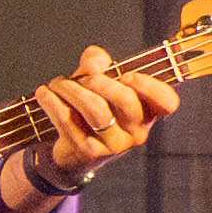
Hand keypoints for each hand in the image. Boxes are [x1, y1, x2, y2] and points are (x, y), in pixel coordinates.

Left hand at [18, 46, 178, 190]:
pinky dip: (53, 103)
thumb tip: (94, 60)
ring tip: (58, 84)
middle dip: (99, 80)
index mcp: (147, 113)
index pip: (167, 102)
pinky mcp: (89, 152)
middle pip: (125, 100)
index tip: (128, 75)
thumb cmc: (92, 109)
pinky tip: (44, 94)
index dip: (150, 85)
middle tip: (83, 77)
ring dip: (72, 90)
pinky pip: (70, 121)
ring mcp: (114, 145)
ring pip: (96, 110)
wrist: (73, 153)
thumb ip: (97, 65)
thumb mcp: (97, 83)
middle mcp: (137, 132)